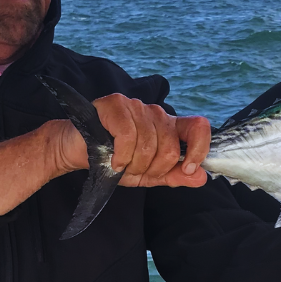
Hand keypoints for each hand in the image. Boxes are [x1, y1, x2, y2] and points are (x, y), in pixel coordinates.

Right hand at [53, 95, 210, 188]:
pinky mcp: (116, 104)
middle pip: (170, 146)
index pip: (198, 126)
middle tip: (136, 170)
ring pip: (148, 144)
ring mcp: (136, 106)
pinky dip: (121, 156)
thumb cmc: (115, 160)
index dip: (198, 149)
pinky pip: (128, 136)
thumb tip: (202, 177)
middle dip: (153, 169)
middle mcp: (156, 113)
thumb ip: (175, 175)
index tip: (187, 168)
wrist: (78, 152)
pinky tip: (113, 160)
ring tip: (121, 165)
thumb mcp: (149, 174)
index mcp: (169, 126)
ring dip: (133, 165)